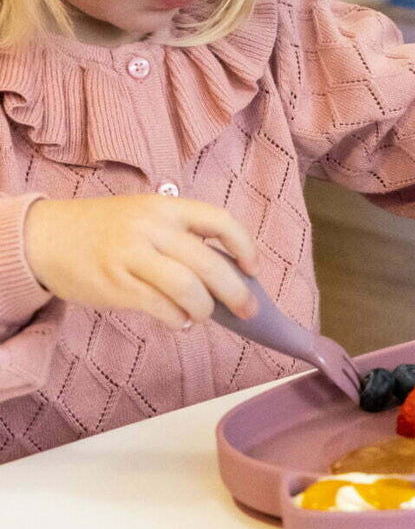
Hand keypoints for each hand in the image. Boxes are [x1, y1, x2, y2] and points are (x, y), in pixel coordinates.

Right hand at [24, 195, 259, 330]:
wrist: (47, 237)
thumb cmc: (108, 230)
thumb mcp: (147, 217)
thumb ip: (183, 237)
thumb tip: (229, 273)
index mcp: (166, 207)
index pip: (220, 222)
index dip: (245, 247)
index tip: (254, 270)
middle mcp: (152, 228)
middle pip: (209, 263)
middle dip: (236, 291)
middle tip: (249, 310)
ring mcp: (132, 256)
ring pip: (187, 288)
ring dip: (205, 308)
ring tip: (204, 316)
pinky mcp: (116, 285)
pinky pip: (160, 307)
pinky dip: (178, 319)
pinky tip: (180, 321)